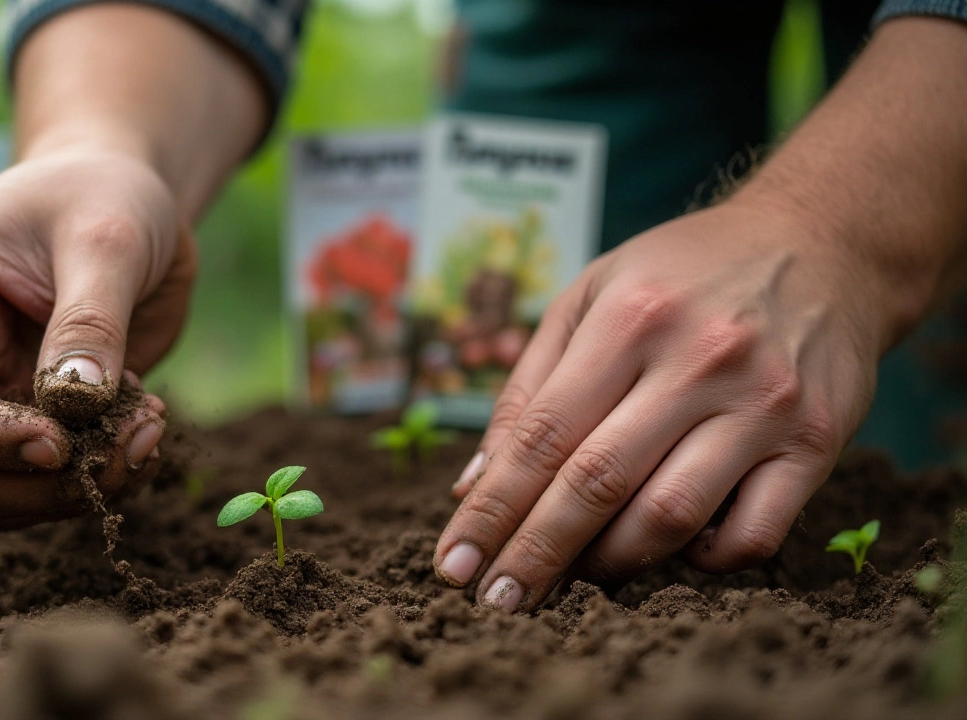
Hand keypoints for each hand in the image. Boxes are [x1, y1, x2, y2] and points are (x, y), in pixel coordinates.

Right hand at [0, 149, 195, 527]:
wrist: (133, 199)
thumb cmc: (107, 195)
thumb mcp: (107, 239)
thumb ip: (91, 321)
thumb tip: (78, 407)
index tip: (60, 445)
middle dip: (39, 483)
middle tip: (129, 450)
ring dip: (77, 488)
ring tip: (149, 433)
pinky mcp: (40, 417)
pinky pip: (51, 481)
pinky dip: (102, 474)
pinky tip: (148, 426)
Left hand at [433, 198, 883, 609]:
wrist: (822, 244)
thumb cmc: (682, 276)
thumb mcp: (590, 296)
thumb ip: (529, 388)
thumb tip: (474, 487)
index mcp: (630, 317)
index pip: (542, 436)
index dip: (492, 509)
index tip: (453, 563)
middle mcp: (700, 359)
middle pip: (597, 484)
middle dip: (535, 552)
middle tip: (497, 600)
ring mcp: (764, 404)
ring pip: (670, 517)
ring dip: (609, 564)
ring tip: (574, 578)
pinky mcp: (818, 443)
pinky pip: (753, 534)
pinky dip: (703, 561)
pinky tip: (672, 551)